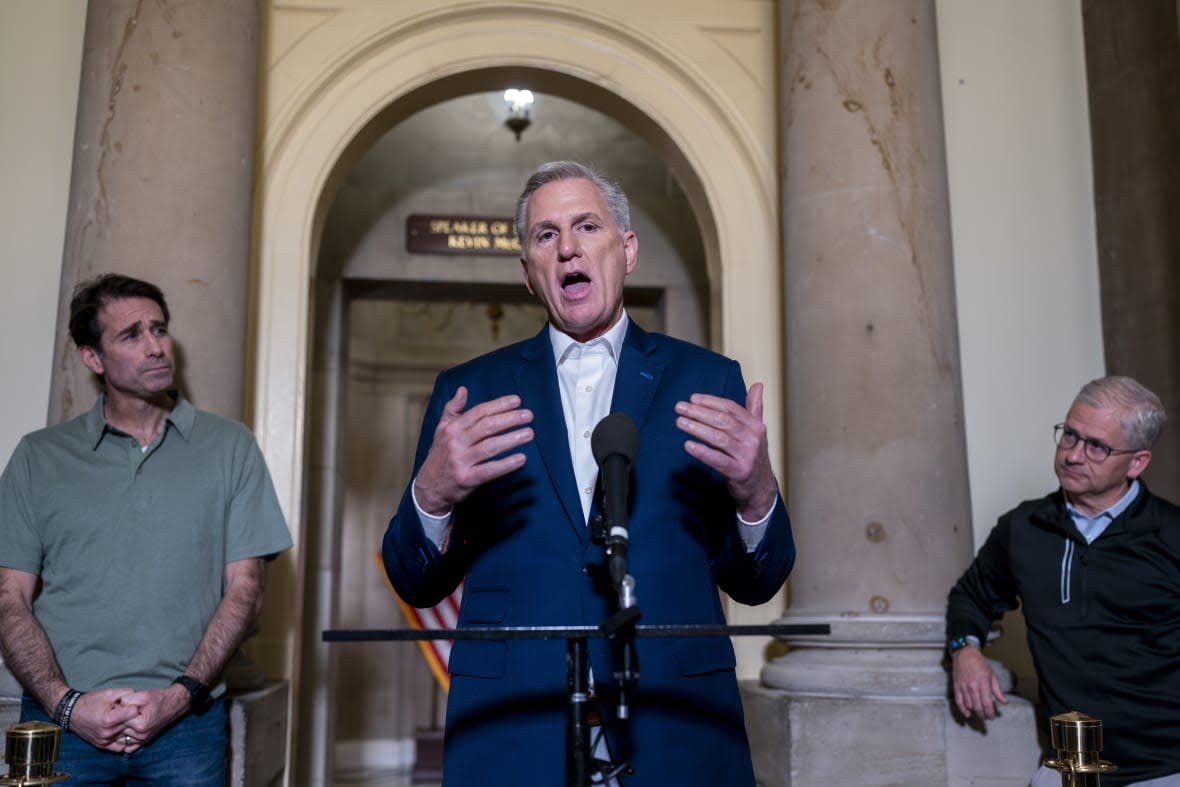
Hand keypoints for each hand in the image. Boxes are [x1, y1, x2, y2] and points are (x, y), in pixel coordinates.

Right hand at [62, 688, 140, 751]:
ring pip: (129, 736)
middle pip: (132, 725)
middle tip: (137, 712)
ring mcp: (105, 741)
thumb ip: (127, 693)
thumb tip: (140, 696)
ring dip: (132, 729)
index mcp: (108, 719)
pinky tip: (128, 733)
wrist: (72, 713)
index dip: (135, 706)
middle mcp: (107, 733)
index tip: (134, 704)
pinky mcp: (103, 746)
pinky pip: (121, 747)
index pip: (134, 713)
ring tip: (132, 721)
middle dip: (136, 717)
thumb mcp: (109, 693)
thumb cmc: (91, 701)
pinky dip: (127, 741)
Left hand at [117, 684, 189, 748]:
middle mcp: (141, 735)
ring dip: (117, 732)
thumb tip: (116, 704)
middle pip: (118, 731)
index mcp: (140, 724)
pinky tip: (122, 732)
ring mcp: (143, 740)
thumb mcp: (144, 695)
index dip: (114, 711)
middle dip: (114, 722)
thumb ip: (128, 699)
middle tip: (114, 713)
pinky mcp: (144, 742)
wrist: (174, 705)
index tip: (114, 706)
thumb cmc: (160, 699)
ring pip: (120, 740)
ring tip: (118, 721)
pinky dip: (122, 742)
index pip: (118, 720)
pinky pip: (127, 747)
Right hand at [414, 386, 533, 513]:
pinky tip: (521, 458)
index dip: (499, 405)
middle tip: (528, 415)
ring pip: (490, 446)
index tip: (517, 401)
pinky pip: (490, 470)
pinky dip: (507, 464)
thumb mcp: (441, 430)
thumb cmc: (439, 456)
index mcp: (452, 429)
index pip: (479, 412)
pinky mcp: (467, 479)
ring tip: (529, 434)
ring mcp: (461, 461)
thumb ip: (452, 409)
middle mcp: (456, 443)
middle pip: (487, 427)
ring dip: (512, 439)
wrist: (428, 487)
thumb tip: (462, 389)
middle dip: (510, 419)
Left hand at [675, 382, 777, 519]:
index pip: (731, 408)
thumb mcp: (756, 431)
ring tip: (680, 422)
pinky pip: (718, 460)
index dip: (711, 401)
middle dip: (700, 412)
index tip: (693, 398)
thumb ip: (754, 408)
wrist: (760, 487)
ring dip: (698, 428)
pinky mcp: (739, 472)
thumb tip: (758, 385)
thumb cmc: (753, 455)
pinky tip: (688, 445)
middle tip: (680, 407)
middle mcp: (753, 439)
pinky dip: (703, 452)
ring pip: (719, 438)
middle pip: (723, 421)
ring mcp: (747, 456)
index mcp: (755, 426)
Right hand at [952, 645, 1008, 719]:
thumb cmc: (980, 663)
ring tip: (980, 714)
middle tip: (987, 718)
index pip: (987, 703)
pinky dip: (962, 709)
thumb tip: (1004, 702)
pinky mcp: (956, 686)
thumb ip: (997, 690)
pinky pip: (958, 701)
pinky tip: (967, 714)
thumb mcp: (992, 674)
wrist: (964, 654)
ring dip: (975, 712)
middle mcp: (973, 686)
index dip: (990, 712)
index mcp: (983, 683)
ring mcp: (963, 687)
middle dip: (983, 715)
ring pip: (969, 705)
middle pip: (978, 706)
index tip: (992, 717)